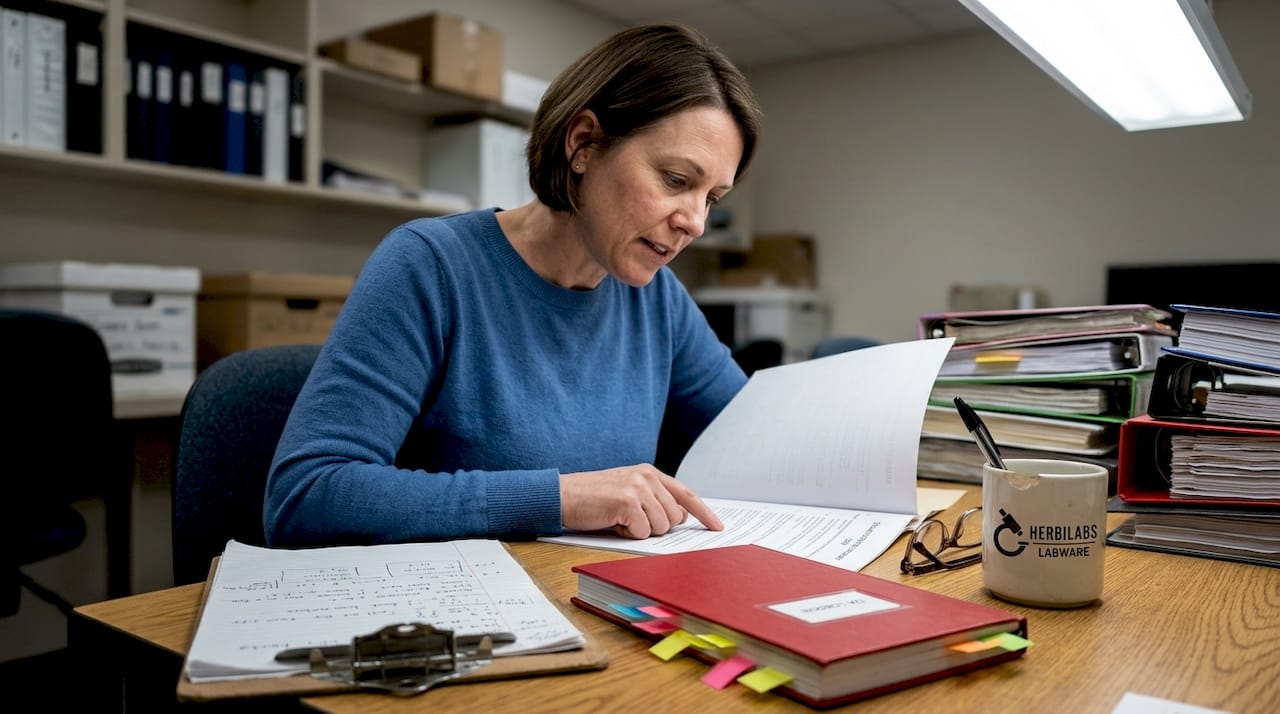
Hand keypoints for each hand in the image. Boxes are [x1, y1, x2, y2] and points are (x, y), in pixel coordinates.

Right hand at [560, 464, 724, 538]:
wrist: (563, 496)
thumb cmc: (594, 500)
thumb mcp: (628, 493)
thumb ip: (655, 500)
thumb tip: (680, 517)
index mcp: (650, 473)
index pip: (686, 494)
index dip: (704, 513)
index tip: (717, 527)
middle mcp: (647, 477)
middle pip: (675, 517)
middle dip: (656, 527)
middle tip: (630, 520)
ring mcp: (638, 488)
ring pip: (661, 527)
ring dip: (641, 531)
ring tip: (619, 519)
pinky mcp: (627, 501)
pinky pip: (643, 532)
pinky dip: (628, 534)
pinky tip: (613, 522)